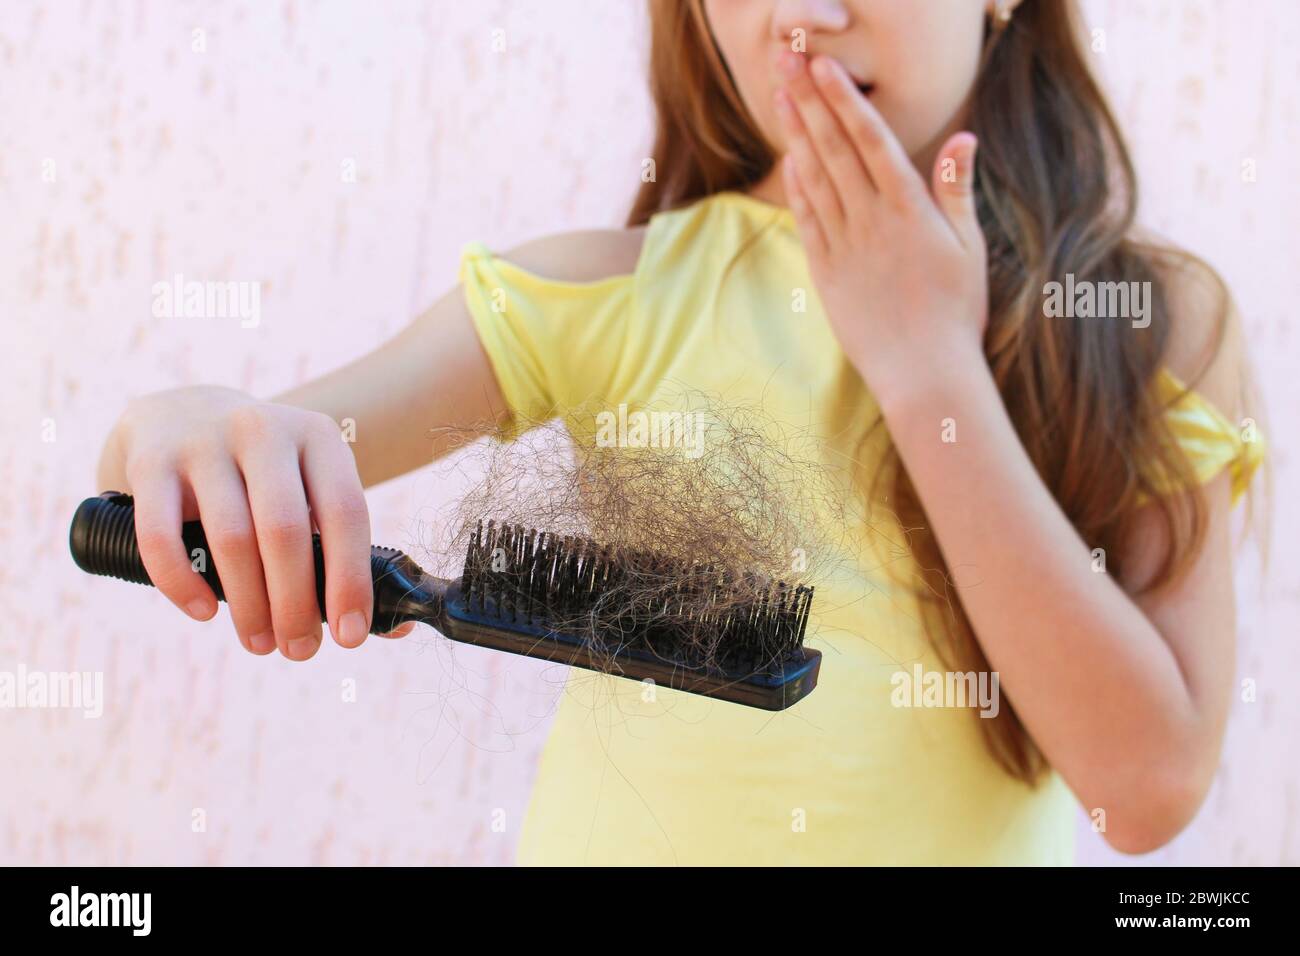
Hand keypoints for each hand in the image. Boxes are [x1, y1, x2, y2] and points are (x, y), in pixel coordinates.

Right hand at [97, 385, 413, 659]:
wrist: (181, 415)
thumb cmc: (264, 476)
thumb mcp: (310, 488)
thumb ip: (342, 551)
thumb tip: (396, 627)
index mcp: (318, 437)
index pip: (345, 512)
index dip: (349, 580)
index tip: (350, 635)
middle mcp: (263, 429)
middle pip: (285, 530)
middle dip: (296, 603)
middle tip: (300, 650)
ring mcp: (203, 441)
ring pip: (230, 537)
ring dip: (248, 604)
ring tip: (261, 642)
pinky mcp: (151, 462)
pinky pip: (161, 535)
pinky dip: (182, 582)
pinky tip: (204, 612)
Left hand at [773, 52, 989, 403]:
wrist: (924, 373)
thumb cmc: (957, 312)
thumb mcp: (970, 248)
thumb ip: (958, 190)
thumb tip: (963, 136)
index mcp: (909, 209)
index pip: (871, 140)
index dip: (844, 100)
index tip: (824, 67)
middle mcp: (871, 221)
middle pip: (834, 149)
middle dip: (810, 101)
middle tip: (788, 61)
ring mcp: (844, 247)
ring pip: (814, 178)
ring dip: (796, 134)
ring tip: (781, 97)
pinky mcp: (826, 274)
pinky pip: (808, 220)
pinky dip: (796, 186)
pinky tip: (788, 159)